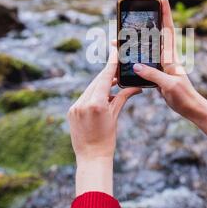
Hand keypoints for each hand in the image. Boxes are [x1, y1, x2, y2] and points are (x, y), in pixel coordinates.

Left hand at [68, 47, 140, 195]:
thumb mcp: (115, 117)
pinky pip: (84, 97)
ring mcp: (75, 107)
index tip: (115, 50)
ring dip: (101, 85)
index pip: (105, 78)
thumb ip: (122, 98)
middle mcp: (83, 103)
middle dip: (108, 75)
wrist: (91, 157)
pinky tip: (103, 96)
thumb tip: (135, 87)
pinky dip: (94, 94)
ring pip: (90, 88)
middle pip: (97, 81)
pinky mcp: (71, 111)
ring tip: (114, 84)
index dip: (111, 64)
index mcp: (96, 104)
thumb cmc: (107, 139)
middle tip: (119, 67)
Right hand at [133, 0, 206, 156]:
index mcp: (170, 56)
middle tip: (129, 20)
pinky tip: (127, 58)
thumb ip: (153, 74)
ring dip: (135, 43)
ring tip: (120, 40)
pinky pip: (146, 61)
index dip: (166, 14)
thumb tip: (136, 65)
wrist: (190, 107)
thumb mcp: (168, 85)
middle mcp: (166, 57)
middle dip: (143, 26)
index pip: (168, 30)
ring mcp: (162, 65)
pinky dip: (136, 57)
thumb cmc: (183, 96)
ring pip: (147, 49)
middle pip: (154, 36)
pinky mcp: (159, 74)